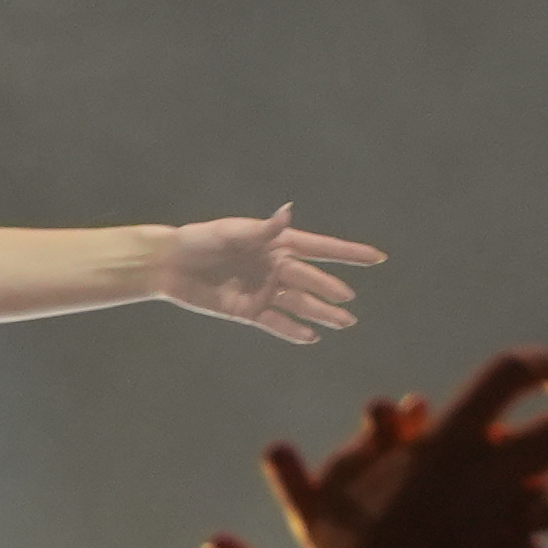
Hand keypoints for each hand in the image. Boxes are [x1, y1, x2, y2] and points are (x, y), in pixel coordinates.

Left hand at [161, 204, 380, 343]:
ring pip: (300, 304)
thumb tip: (288, 211)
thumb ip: (263, 229)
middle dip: (331, 290)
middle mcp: (274, 267)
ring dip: (321, 313)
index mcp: (276, 243)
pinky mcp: (248, 310)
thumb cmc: (201, 239)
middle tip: (349, 302)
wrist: (170, 264)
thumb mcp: (232, 233)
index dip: (349, 253)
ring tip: (344, 323)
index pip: (321, 249)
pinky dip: (293, 330)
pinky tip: (311, 337)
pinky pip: (276, 322)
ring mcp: (263, 290)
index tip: (377, 257)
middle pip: (311, 280)